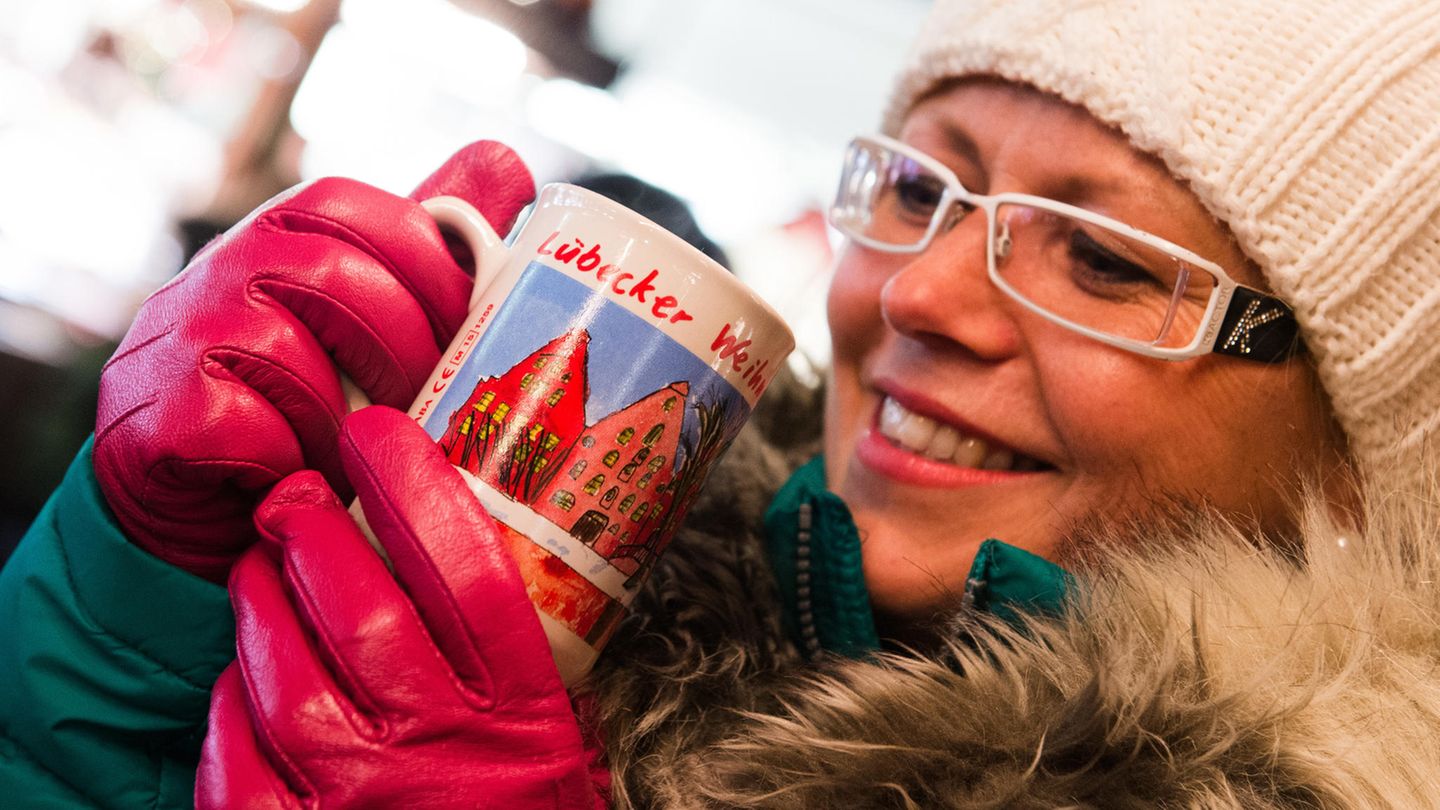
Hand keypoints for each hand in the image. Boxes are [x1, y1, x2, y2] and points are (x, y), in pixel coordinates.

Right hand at [93, 142, 533, 581]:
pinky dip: (292, 465)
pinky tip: (297, 479)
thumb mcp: (370, 316)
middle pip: (341, 281)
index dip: (436, 277)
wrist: (199, 496)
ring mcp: (185, 331)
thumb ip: (425, 249)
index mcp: (293, 229)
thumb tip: (507, 161)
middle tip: (423, 410)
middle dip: (403, 355)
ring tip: (357, 455)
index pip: (374, 216)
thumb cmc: (308, 398)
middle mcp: (230, 261)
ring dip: (345, 424)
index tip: (472, 337)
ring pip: (295, 360)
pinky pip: (252, 431)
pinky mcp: (161, 410)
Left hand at [196, 406, 607, 808]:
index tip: (380, 432)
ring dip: (260, 600)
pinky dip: (228, 701)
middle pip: (356, 598)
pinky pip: (232, 746)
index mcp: (517, 709)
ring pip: (278, 664)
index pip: (462, 563)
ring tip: (263, 574)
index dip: (413, 480)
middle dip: (310, 528)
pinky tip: (245, 682)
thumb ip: (509, 657)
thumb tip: (451, 540)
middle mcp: (438, 746)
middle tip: (296, 500)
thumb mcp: (550, 738)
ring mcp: (358, 798)